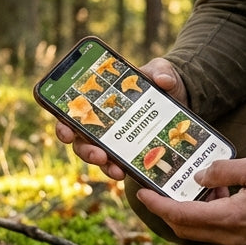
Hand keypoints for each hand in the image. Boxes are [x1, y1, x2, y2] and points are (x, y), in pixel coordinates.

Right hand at [53, 57, 186, 181]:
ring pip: (99, 158)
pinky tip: (128, 173)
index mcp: (100, 101)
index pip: (74, 115)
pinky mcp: (133, 152)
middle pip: (82, 141)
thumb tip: (163, 80)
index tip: (66, 131)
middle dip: (86, 150)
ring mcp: (117, 141)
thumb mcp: (162, 71)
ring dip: (104, 166)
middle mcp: (103, 124)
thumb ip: (162, 71)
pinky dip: (123, 170)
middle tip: (97, 154)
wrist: (181, 97)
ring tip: (116, 170)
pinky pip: (122, 165)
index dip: (64, 124)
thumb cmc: (160, 80)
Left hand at [136, 157, 245, 244]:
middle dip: (168, 213)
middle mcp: (234, 239)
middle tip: (160, 192)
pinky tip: (223, 198)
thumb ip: (224, 170)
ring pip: (203, 234)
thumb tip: (199, 178)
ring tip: (200, 189)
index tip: (142, 194)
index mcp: (232, 219)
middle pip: (186, 231)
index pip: (181, 217)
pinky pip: (221, 235)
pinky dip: (212, 219)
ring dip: (193, 215)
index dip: (157, 206)